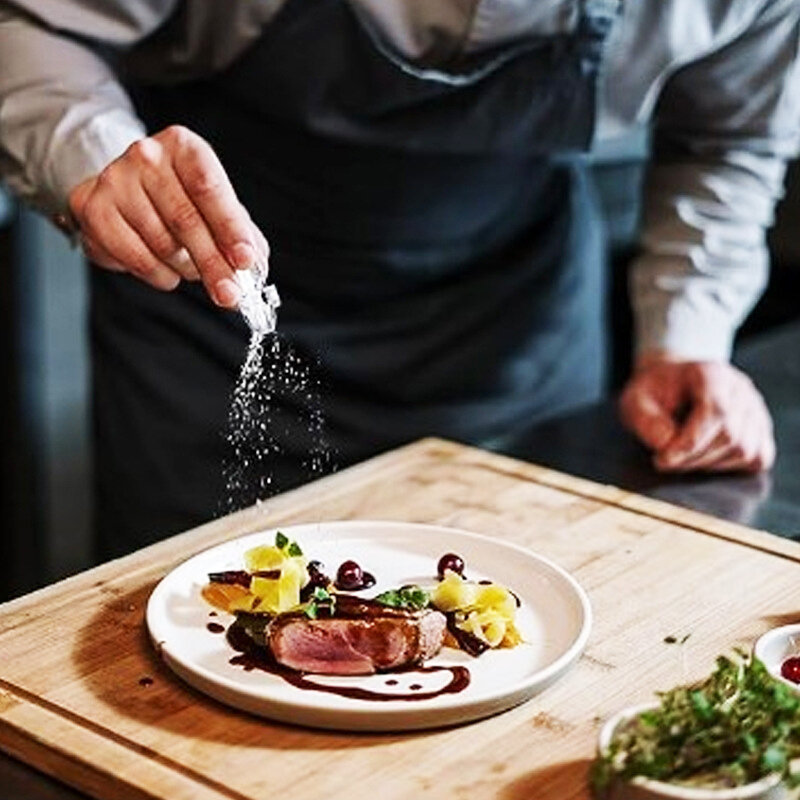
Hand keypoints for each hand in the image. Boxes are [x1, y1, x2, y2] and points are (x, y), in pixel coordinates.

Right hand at [68, 125, 268, 307]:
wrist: (126, 188)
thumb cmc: (179, 196)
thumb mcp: (216, 205)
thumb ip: (240, 233)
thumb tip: (254, 265)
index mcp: (183, 146)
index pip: (210, 188)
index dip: (231, 227)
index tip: (245, 259)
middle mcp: (146, 155)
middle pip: (186, 219)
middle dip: (214, 264)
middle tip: (230, 292)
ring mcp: (114, 180)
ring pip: (161, 243)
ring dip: (185, 268)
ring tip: (191, 267)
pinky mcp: (92, 208)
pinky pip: (135, 257)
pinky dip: (159, 274)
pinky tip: (167, 271)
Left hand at [619, 355, 774, 473]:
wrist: (672, 384)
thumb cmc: (655, 393)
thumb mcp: (635, 401)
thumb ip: (647, 422)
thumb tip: (668, 447)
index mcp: (711, 374)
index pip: (715, 412)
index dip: (689, 443)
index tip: (663, 460)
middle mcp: (741, 389)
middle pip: (730, 435)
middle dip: (694, 457)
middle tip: (666, 461)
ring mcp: (756, 409)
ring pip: (745, 451)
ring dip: (709, 464)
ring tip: (683, 455)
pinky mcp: (761, 429)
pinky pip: (758, 458)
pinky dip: (731, 467)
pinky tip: (705, 458)